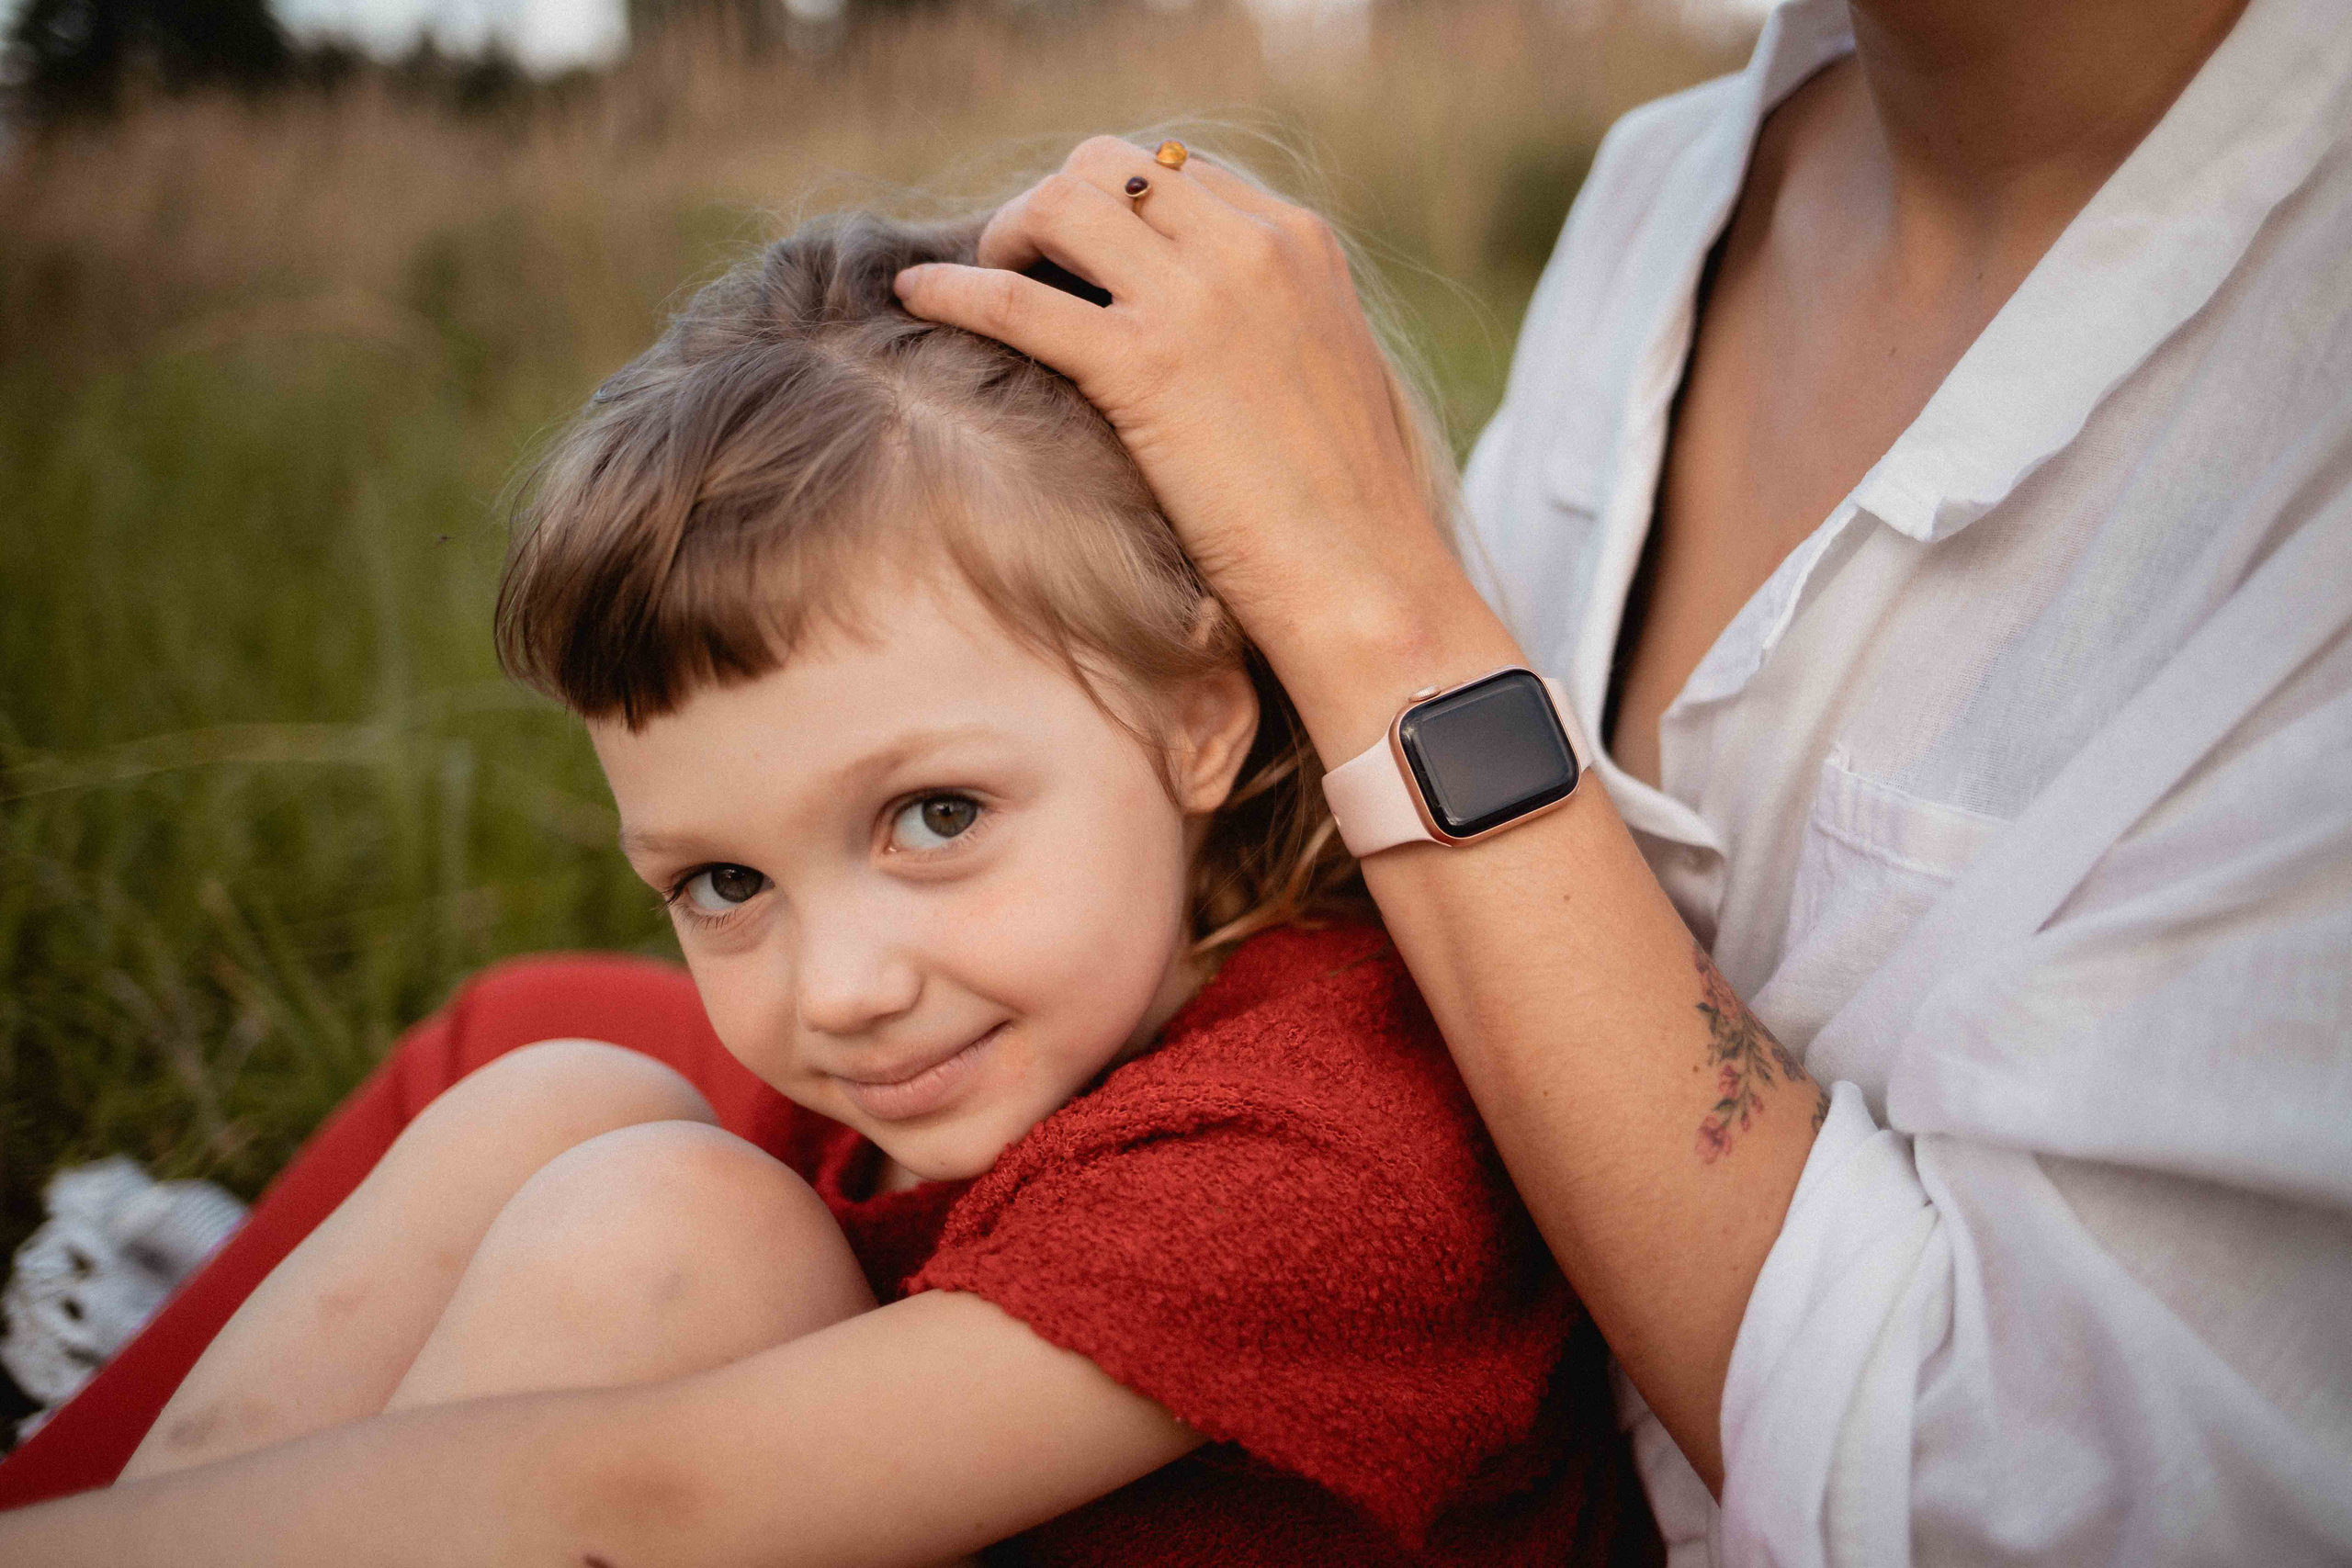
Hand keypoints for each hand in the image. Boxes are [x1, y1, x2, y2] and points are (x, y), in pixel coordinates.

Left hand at [893, 137, 1486, 712]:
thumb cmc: (1345, 509)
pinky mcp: (1147, 367)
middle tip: (1025, 267)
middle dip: (1053, 205)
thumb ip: (1267, 317)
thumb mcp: (1323, 371)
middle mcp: (1252, 248)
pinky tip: (915, 295)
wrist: (1366, 581)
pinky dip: (955, 290)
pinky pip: (1018, 300)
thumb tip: (1189, 323)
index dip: (1113, 207)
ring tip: (986, 283)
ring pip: (1060, 205)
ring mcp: (1199, 300)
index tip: (1079, 256)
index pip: (1177, 171)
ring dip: (1006, 234)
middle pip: (1110, 167)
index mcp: (1301, 241)